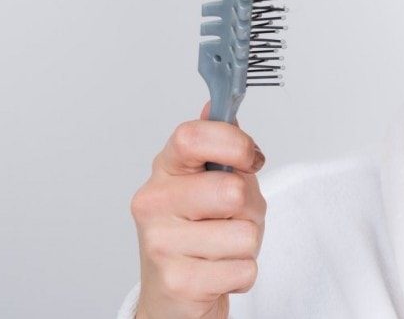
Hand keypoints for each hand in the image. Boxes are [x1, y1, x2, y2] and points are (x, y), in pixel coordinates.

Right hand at [129, 102, 267, 318]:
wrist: (175, 296)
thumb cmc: (202, 233)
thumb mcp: (214, 183)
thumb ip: (222, 148)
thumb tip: (216, 106)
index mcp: (166, 170)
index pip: (191, 137)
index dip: (233, 143)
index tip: (249, 158)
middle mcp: (154, 202)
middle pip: (231, 191)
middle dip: (249, 209)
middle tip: (231, 218)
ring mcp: (160, 244)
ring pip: (244, 235)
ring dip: (247, 245)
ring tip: (223, 247)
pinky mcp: (177, 281)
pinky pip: (244, 269)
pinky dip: (243, 273)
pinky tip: (218, 272)